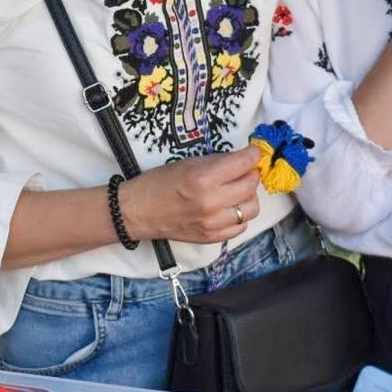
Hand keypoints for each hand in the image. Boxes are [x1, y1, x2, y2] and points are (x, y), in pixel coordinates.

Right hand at [119, 145, 261, 244]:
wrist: (138, 213)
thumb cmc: (158, 183)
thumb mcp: (187, 163)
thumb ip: (217, 162)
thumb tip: (241, 159)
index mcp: (203, 178)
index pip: (244, 163)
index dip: (253, 155)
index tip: (253, 152)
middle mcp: (211, 202)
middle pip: (251, 185)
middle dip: (250, 173)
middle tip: (243, 170)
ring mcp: (213, 223)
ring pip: (251, 208)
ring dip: (248, 196)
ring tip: (236, 191)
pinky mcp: (212, 238)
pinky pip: (241, 226)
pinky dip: (239, 215)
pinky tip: (228, 208)